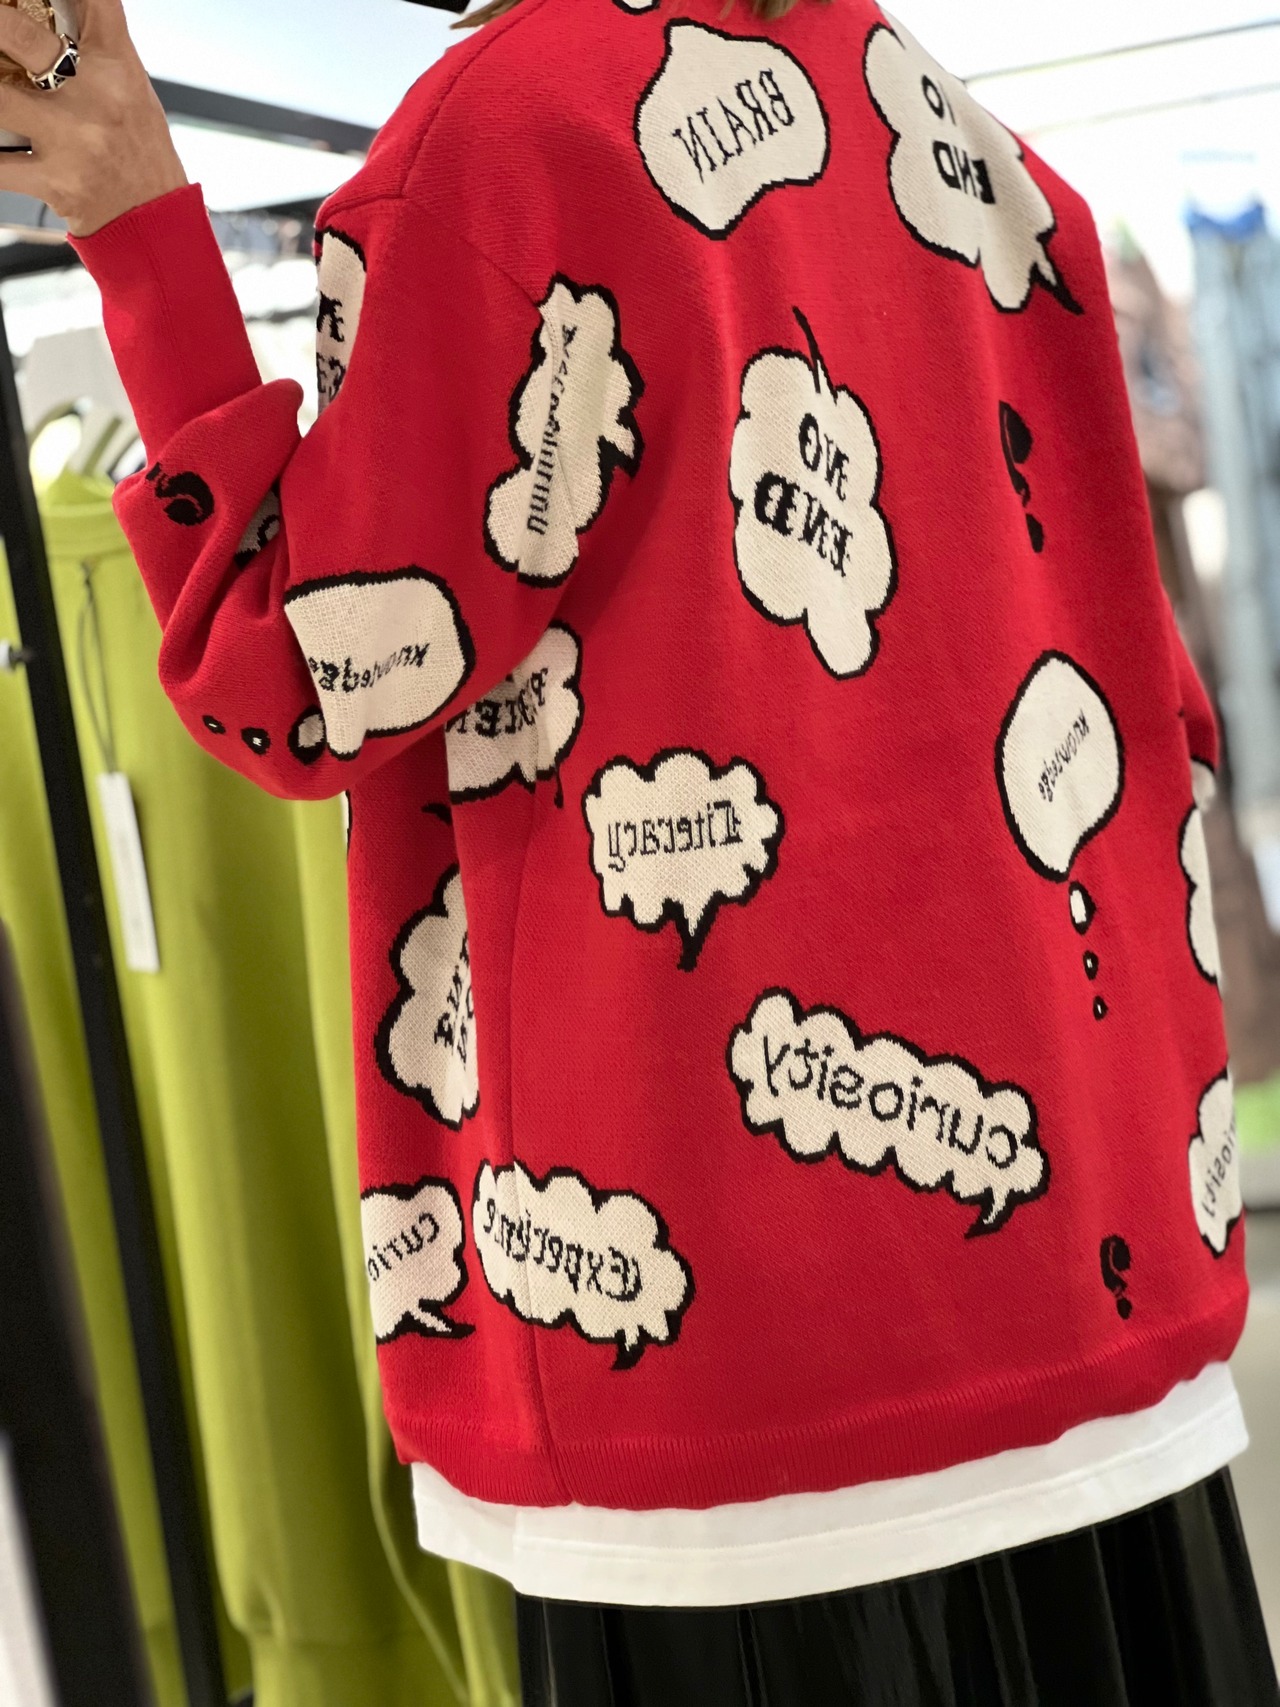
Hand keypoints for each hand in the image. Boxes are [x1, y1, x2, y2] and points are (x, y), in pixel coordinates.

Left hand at [0, 0, 186, 235]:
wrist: (155, 224)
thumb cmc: (140, 152)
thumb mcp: (132, 87)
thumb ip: (98, 44)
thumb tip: (66, 6)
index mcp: (117, 68)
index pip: (96, 1)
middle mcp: (97, 100)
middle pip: (23, 38)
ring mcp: (73, 141)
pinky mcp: (55, 182)